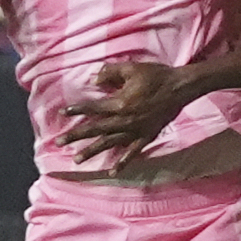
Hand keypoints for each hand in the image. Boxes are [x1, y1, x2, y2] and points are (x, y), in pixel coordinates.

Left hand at [57, 60, 194, 165]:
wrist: (180, 87)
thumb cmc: (156, 75)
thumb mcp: (131, 68)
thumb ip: (110, 72)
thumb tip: (94, 80)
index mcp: (120, 103)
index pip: (93, 108)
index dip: (77, 110)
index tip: (63, 113)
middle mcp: (125, 120)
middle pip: (96, 129)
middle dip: (76, 135)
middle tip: (59, 142)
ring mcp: (136, 130)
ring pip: (110, 143)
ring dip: (93, 151)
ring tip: (77, 159)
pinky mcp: (147, 136)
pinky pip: (133, 152)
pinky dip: (123, 162)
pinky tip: (113, 172)